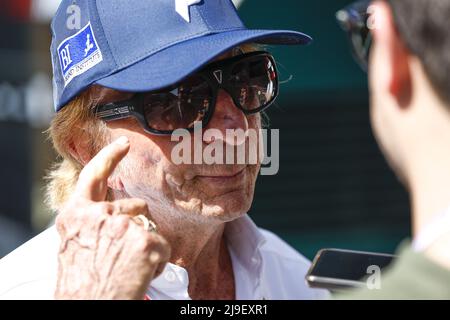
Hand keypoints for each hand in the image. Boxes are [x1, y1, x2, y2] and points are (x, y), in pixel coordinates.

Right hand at [54, 137, 169, 299]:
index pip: (93, 176)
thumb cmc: (81, 284)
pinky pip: (163, 246)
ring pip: (150, 227)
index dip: (109, 156)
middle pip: (135, 206)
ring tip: (129, 268)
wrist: (87, 307)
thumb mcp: (74, 246)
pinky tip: (140, 275)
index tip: (123, 143)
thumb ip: (90, 223)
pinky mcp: (145, 242)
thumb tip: (110, 211)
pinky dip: (157, 263)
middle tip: (123, 255)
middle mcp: (99, 215)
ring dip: (146, 246)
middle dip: (137, 226)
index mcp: (76, 215)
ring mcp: (123, 226)